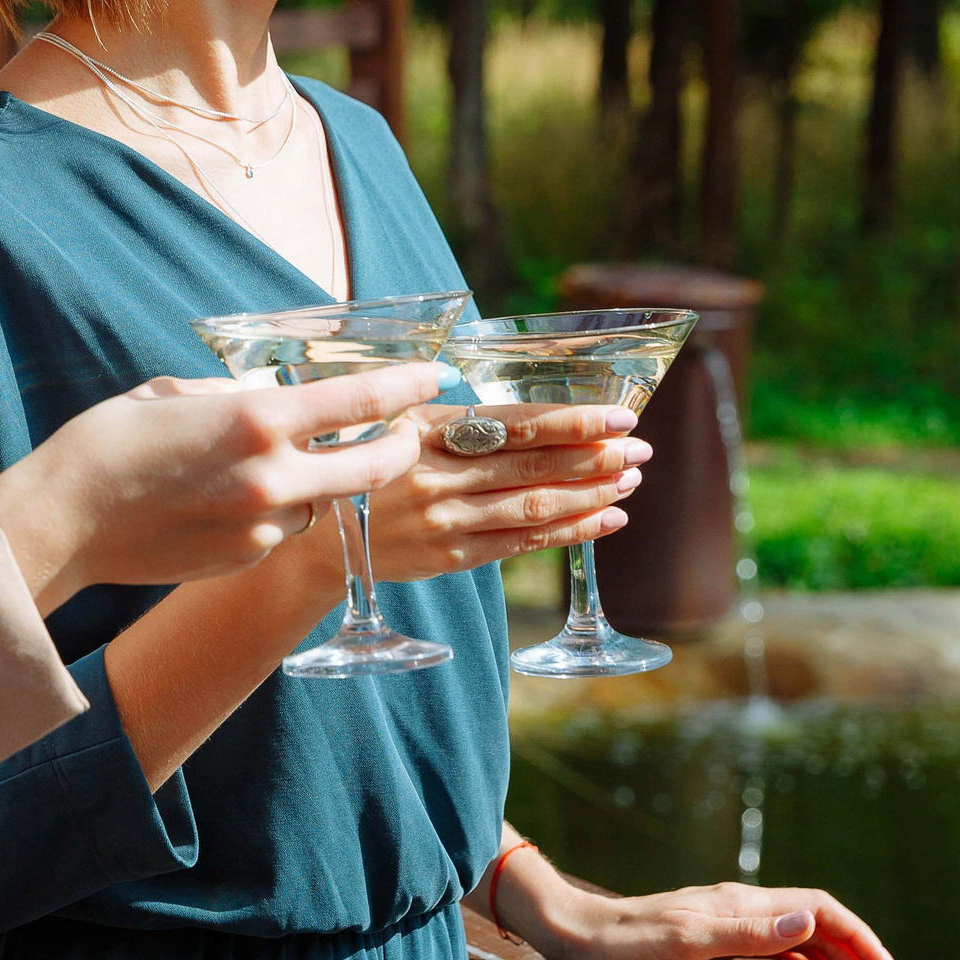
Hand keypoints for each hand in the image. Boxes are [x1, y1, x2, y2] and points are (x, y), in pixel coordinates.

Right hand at [0, 362, 444, 611]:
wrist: (63, 520)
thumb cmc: (107, 442)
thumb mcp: (175, 392)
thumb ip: (234, 396)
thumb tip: (266, 398)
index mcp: (257, 419)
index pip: (361, 401)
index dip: (407, 385)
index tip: (435, 375)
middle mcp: (272, 476)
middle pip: (375, 466)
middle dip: (402, 447)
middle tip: (409, 433)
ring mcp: (262, 525)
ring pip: (326, 503)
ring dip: (324, 485)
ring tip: (285, 464)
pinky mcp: (245, 558)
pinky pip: (282, 530)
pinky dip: (278, 512)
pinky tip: (231, 500)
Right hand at [356, 403, 647, 584]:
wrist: (319, 538)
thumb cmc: (365, 463)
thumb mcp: (395, 421)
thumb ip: (454, 412)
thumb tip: (526, 404)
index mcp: (427, 429)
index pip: (516, 424)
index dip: (573, 421)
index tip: (619, 415)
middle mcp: (438, 475)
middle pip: (534, 464)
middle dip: (596, 456)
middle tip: (640, 448)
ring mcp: (446, 519)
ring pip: (535, 505)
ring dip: (591, 492)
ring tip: (629, 480)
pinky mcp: (452, 556)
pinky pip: (522, 543)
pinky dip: (569, 530)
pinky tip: (604, 518)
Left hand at [498, 846, 901, 959]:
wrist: (578, 934)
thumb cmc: (626, 943)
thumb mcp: (688, 942)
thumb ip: (748, 931)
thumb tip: (808, 921)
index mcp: (741, 903)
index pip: (818, 910)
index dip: (858, 937)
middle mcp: (740, 905)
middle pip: (815, 922)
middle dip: (857, 954)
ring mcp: (726, 918)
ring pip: (799, 935)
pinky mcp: (712, 935)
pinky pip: (776, 946)